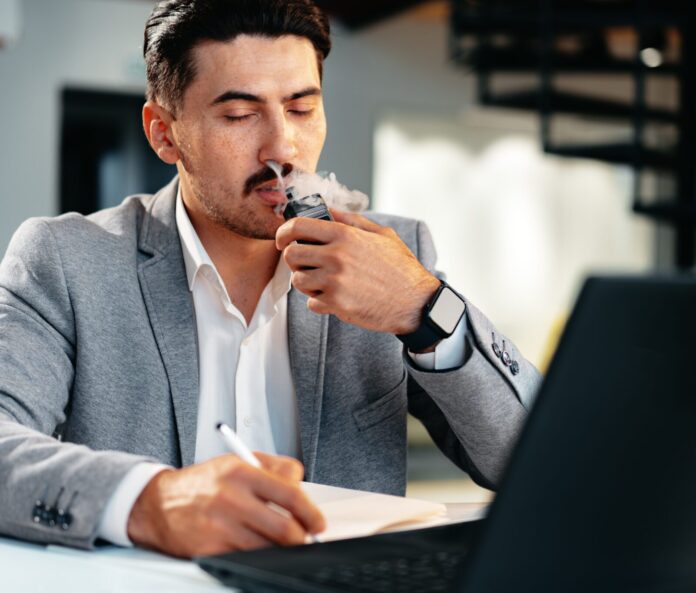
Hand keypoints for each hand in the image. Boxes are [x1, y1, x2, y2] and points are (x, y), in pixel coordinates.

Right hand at [126, 453, 324, 557]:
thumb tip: (301, 484)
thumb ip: (272, 468)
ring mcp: (220, 526)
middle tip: (305, 537)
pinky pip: (246, 558)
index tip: (318, 523)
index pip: (290, 495)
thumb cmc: (203, 483)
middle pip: (284, 528)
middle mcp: (231, 498)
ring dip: (281, 549)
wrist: (157, 503)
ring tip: (280, 542)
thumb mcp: (236, 462)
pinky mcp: (209, 548)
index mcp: (241, 472)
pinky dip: (258, 556)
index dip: (311, 513)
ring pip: (268, 547)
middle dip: (301, 538)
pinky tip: (256, 547)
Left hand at [276, 210, 440, 333]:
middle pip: (291, 255)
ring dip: (307, 283)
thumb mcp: (381, 235)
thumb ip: (352, 220)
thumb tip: (328, 209)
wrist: (415, 302)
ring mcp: (334, 281)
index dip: (284, 232)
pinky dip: (319, 302)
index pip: (298, 226)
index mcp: (345, 235)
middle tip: (306, 264)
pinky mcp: (336, 304)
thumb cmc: (400, 268)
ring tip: (324, 282)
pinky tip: (336, 298)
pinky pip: (311, 302)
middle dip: (294, 260)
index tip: (283, 240)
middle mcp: (336, 256)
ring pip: (298, 280)